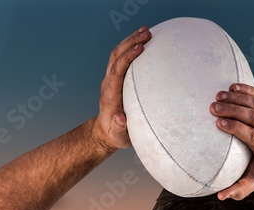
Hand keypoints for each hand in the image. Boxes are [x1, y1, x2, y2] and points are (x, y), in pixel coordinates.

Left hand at [91, 26, 151, 152]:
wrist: (105, 132)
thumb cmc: (116, 135)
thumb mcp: (119, 136)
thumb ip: (120, 127)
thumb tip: (120, 118)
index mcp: (111, 96)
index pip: (117, 71)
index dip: (127, 58)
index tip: (141, 48)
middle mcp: (108, 84)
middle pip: (116, 57)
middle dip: (130, 43)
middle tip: (147, 33)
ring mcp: (110, 79)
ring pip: (117, 54)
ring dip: (130, 40)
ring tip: (146, 30)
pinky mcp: (115, 77)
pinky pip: (120, 57)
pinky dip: (129, 45)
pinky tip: (141, 39)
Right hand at [210, 84, 253, 199]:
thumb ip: (239, 189)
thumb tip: (221, 196)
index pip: (253, 135)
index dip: (236, 128)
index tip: (219, 123)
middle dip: (233, 110)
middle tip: (213, 107)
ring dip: (238, 97)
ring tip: (218, 95)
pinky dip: (247, 89)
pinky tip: (232, 86)